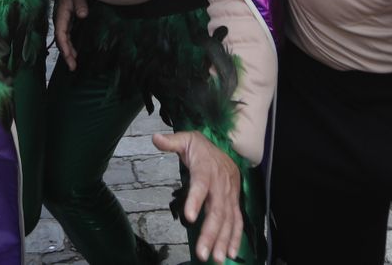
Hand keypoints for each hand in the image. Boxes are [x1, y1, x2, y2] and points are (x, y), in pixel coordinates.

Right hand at [52, 0, 88, 69]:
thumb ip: (80, 3)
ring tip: (73, 65)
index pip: (61, 34)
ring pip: (63, 39)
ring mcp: (63, 20)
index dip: (64, 46)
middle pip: (61, 40)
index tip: (70, 57)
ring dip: (68, 52)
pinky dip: (70, 46)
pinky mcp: (68, 20)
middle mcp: (60, 19)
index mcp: (61, 14)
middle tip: (72, 67)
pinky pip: (67, 36)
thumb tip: (83, 15)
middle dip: (66, 54)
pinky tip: (75, 53)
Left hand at [153, 131, 242, 263]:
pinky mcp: (234, 203)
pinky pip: (237, 221)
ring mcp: (229, 195)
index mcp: (206, 169)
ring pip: (228, 220)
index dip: (196, 200)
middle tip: (202, 253)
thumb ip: (171, 142)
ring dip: (224, 241)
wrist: (224, 149)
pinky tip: (232, 253)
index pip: (200, 185)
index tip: (189, 217)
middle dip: (210, 233)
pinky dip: (236, 237)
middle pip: (216, 210)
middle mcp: (221, 184)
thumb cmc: (201, 148)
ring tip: (217, 259)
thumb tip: (154, 138)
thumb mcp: (185, 139)